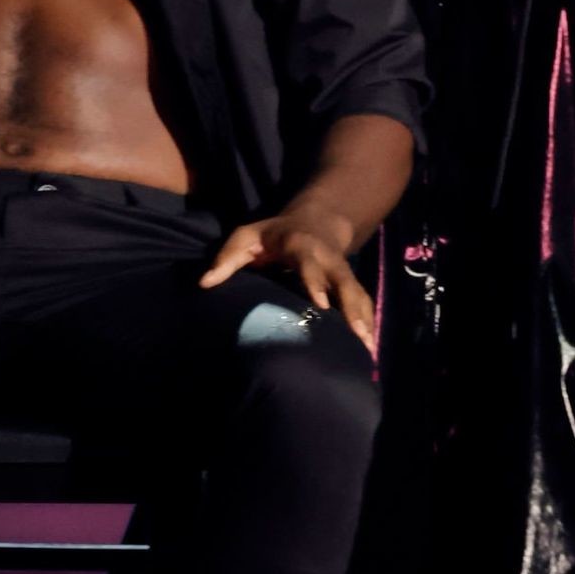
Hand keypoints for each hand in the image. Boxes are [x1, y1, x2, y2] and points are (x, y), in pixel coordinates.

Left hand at [200, 211, 375, 353]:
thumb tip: (204, 283)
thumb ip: (226, 258)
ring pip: (357, 294)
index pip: (309, 264)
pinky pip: (363, 303)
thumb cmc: (272, 234)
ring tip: (368, 351)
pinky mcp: (350, 284)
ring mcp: (342, 272)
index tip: (321, 306)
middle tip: (358, 335)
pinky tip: (370, 351)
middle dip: (351, 307)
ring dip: (364, 321)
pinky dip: (368, 324)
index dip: (315, 283)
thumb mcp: (246, 236)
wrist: (315, 221)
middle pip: (343, 282)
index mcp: (302, 245)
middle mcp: (327, 258)